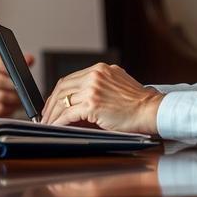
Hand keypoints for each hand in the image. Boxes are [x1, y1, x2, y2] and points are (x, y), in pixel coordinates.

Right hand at [0, 50, 33, 116]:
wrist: (7, 96)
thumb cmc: (10, 78)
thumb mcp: (17, 66)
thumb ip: (23, 61)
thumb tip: (29, 59)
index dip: (5, 67)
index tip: (16, 72)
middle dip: (13, 85)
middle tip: (23, 88)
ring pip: (0, 96)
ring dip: (13, 98)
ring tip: (21, 97)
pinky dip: (10, 108)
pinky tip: (13, 105)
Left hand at [41, 63, 161, 134]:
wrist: (151, 110)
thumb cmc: (137, 102)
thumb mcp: (116, 85)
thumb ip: (97, 87)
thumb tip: (78, 101)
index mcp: (100, 69)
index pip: (70, 79)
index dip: (58, 92)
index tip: (53, 102)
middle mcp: (95, 75)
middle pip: (62, 88)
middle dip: (51, 103)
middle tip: (45, 115)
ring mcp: (93, 89)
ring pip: (63, 101)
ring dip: (52, 114)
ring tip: (48, 123)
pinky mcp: (93, 104)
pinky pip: (68, 113)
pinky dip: (59, 121)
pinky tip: (56, 126)